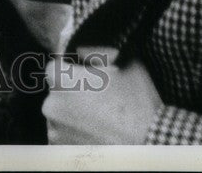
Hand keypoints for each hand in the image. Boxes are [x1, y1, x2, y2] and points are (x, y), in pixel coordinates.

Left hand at [43, 48, 162, 143]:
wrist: (150, 146)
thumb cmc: (137, 103)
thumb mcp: (124, 63)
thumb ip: (97, 51)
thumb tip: (82, 51)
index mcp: (61, 79)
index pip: (56, 66)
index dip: (71, 69)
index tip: (87, 76)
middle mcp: (50, 104)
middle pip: (57, 92)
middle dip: (73, 93)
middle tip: (99, 100)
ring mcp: (54, 130)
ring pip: (60, 115)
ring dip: (74, 115)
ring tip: (100, 120)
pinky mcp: (61, 151)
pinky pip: (64, 137)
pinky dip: (75, 136)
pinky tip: (97, 135)